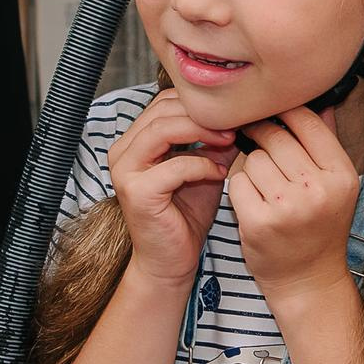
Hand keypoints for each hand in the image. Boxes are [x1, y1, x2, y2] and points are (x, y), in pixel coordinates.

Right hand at [109, 89, 236, 286]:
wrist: (171, 261)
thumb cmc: (186, 215)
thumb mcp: (204, 168)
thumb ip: (214, 141)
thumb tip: (240, 114)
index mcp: (134, 142)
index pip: (164, 102)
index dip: (198, 104)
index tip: (231, 115)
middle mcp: (122, 152)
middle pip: (162, 110)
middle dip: (203, 114)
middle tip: (234, 126)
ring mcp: (125, 171)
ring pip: (163, 130)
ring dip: (202, 132)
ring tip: (229, 141)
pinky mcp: (138, 192)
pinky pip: (175, 166)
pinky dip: (202, 165)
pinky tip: (220, 174)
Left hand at [227, 108, 360, 310]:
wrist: (308, 280)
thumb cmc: (319, 227)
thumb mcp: (335, 185)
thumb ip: (325, 141)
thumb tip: (320, 98)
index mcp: (341, 175)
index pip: (307, 121)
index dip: (284, 111)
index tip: (272, 111)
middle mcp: (318, 190)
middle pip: (275, 137)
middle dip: (262, 137)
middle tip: (257, 143)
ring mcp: (288, 207)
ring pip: (253, 158)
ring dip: (251, 165)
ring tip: (263, 183)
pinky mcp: (259, 222)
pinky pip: (238, 182)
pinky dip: (240, 187)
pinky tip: (252, 200)